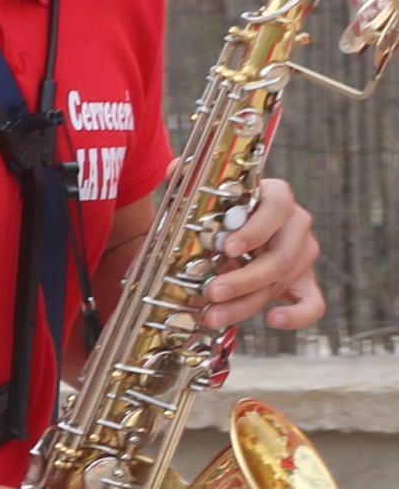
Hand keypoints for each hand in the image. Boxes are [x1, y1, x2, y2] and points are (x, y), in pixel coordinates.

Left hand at [201, 177, 324, 333]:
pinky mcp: (304, 282)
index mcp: (276, 198)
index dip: (254, 229)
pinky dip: (297, 316)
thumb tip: (175, 168)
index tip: (227, 248)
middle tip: (210, 292)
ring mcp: (303, 255)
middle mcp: (296, 225)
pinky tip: (271, 320)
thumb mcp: (203, 196)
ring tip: (212, 315)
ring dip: (246, 303)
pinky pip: (313, 304)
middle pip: (280, 255)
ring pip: (282, 283)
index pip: (277, 208)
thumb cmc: (219, 212)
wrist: (235, 231)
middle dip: (243, 279)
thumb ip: (190, 182)